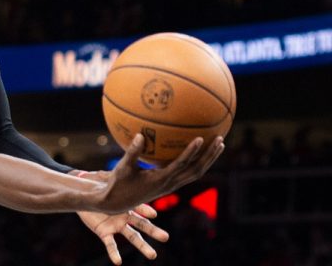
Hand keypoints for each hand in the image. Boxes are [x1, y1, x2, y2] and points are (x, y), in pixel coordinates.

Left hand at [69, 170, 168, 264]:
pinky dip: (114, 253)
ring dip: (143, 246)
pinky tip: (118, 262)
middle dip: (154, 231)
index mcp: (127, 202)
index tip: (152, 214)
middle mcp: (126, 215)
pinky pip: (111, 245)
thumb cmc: (96, 184)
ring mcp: (117, 225)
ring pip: (133, 237)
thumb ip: (109, 169)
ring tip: (153, 255)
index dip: (144, 210)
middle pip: (143, 225)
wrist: (84, 196)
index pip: (139, 206)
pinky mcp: (105, 232)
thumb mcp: (103, 176)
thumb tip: (116, 151)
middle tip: (166, 238)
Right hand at [100, 134, 223, 212]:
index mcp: (160, 179)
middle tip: (220, 140)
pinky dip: (197, 162)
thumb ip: (132, 152)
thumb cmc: (118, 184)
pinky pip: (188, 172)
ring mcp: (171, 185)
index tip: (201, 138)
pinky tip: (199, 151)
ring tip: (219, 145)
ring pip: (196, 173)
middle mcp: (170, 184)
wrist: (118, 203)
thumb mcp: (123, 168)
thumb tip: (139, 135)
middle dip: (209, 156)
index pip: (181, 165)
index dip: (191, 152)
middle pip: (196, 170)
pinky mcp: (169, 184)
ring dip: (208, 160)